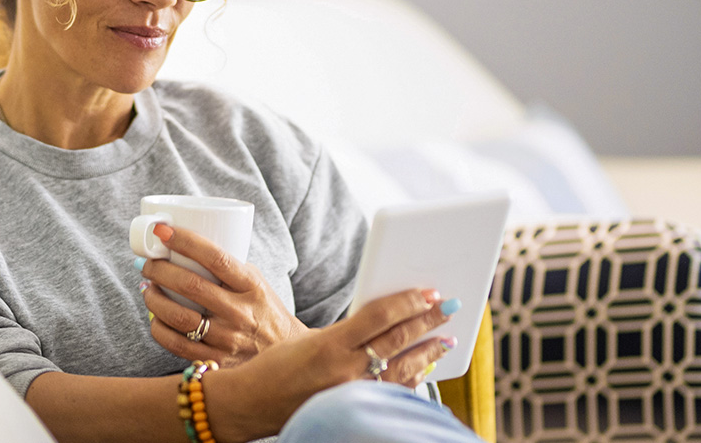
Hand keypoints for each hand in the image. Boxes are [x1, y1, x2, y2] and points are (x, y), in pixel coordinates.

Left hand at [140, 223, 306, 366]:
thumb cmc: (264, 308)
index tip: (163, 231)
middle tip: (149, 263)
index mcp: (251, 285)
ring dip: (154, 299)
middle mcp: (240, 312)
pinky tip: (155, 317)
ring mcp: (228, 339)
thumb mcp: (255, 281)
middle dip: (160, 270)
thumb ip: (227, 267)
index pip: (215, 258)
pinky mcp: (217, 361)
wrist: (284, 350)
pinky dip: (158, 328)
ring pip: (178, 317)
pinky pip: (176, 344)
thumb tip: (183, 249)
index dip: (186, 241)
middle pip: (190, 286)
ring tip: (148, 288)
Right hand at [205, 288, 459, 441]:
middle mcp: (344, 371)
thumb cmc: (274, 366)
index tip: (431, 292)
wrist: (250, 403)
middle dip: (428, 322)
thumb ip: (348, 331)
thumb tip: (386, 318)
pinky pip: (392, 392)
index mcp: (330, 344)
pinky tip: (423, 367)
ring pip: (403, 370)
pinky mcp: (352, 408)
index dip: (410, 302)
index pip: (381, 317)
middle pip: (398, 340)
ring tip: (445, 338)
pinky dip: (412, 378)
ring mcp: (350, 394)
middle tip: (450, 307)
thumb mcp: (309, 338)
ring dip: (428, 352)